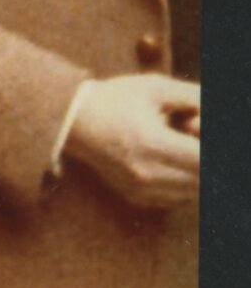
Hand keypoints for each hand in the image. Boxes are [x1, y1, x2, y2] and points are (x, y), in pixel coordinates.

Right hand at [59, 72, 201, 212]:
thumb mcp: (157, 87)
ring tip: (181, 149)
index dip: (216, 152)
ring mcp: (140, 189)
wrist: (71, 121)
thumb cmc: (116, 99)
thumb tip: (214, 112)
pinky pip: (178, 199)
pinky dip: (186, 185)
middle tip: (192, 139)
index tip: (200, 133)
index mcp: (152, 143)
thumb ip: (196, 98)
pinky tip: (173, 163)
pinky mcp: (136, 197)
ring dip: (198, 174)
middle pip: (203, 180)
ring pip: (194, 193)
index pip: (204, 160)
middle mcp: (146, 173)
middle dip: (206, 161)